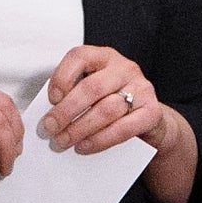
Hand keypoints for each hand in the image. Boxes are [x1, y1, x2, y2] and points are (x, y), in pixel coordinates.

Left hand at [40, 45, 173, 154]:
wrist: (148, 119)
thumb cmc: (111, 102)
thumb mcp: (92, 91)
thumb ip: (73, 95)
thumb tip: (49, 115)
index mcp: (104, 57)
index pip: (80, 57)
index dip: (62, 78)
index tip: (51, 99)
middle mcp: (124, 69)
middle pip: (92, 88)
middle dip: (66, 111)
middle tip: (50, 128)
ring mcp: (142, 89)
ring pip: (107, 109)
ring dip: (80, 128)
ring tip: (63, 141)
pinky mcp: (152, 112)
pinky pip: (123, 128)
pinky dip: (101, 140)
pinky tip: (85, 146)